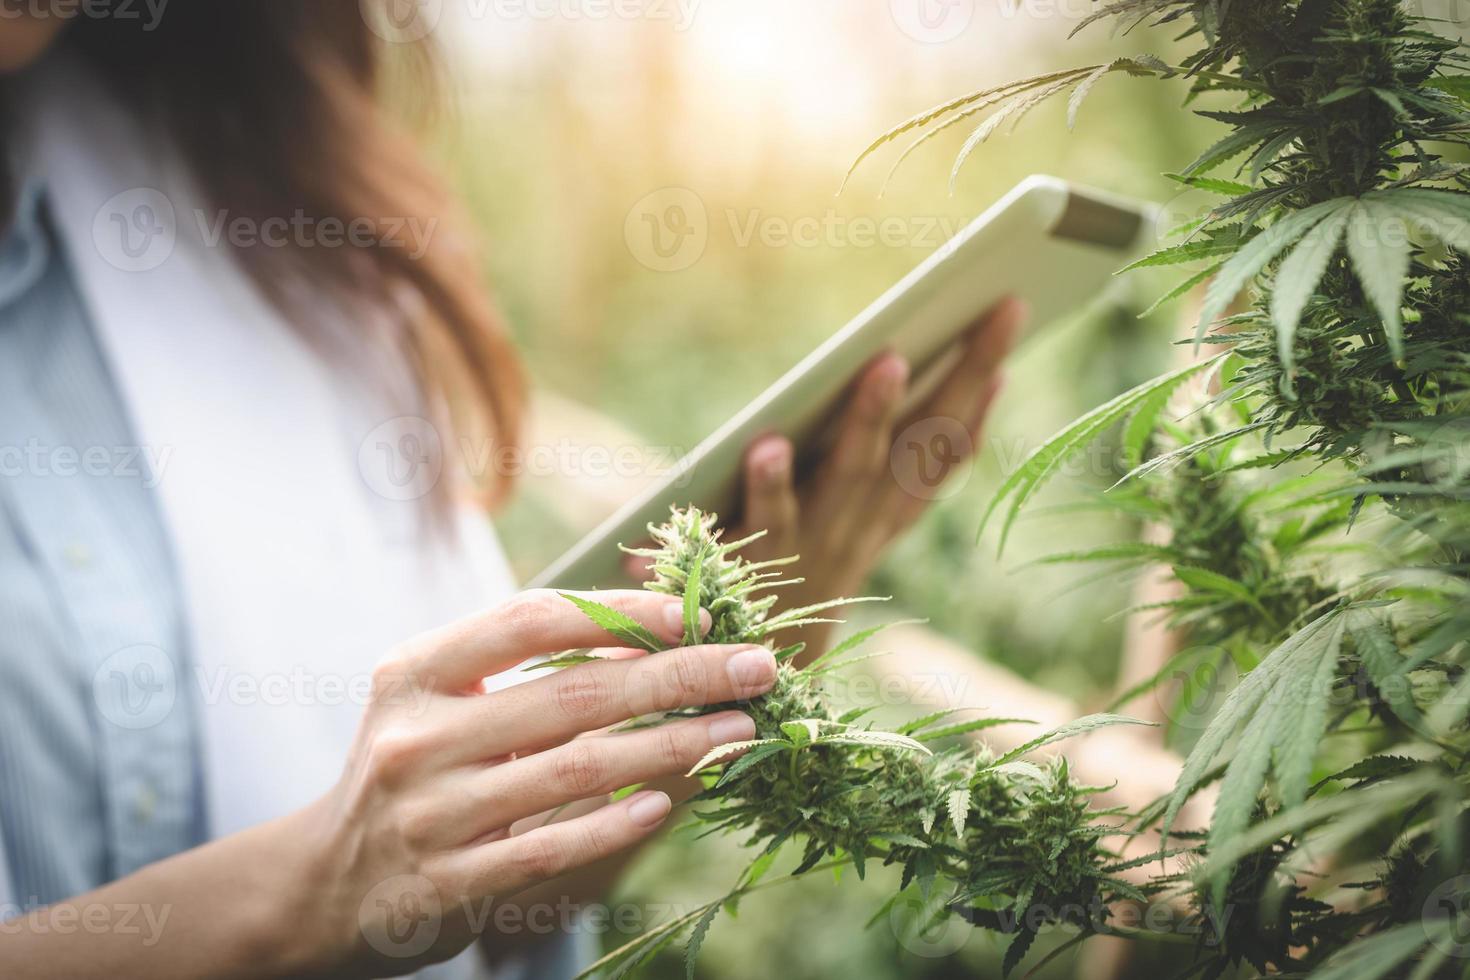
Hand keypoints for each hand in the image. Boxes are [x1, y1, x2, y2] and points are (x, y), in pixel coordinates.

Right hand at [290, 588, 776, 975]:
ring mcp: (432, 814)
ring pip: (576, 770)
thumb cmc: (413, 766)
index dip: (619, 612)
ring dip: (671, 746)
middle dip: (678, 676)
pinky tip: (666, 803)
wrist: (325, 883)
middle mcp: (418, 737)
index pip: (530, 620)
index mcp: (417, 672)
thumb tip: (651, 628)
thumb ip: (521, 663)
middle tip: (755, 667)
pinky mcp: (450, 884)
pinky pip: (550, 848)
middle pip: (572, 694)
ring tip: (738, 730)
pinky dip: (613, 824)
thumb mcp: (438, 698)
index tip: (694, 615)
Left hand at [729, 298, 1024, 655]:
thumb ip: (866, 456)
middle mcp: (863, 528)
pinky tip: (767, 442)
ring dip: (873, 419)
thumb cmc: (787, 569)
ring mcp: (817, 546)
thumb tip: (896, 367)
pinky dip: (770, 484)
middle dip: (962, 378)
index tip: (1008, 348)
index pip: (942, 454)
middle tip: (995, 314)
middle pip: (920, 447)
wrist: (748, 674)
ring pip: (852, 475)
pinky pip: (769, 521)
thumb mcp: (837, 519)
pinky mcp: (757, 562)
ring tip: (889, 363)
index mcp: (884, 517)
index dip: (980, 404)